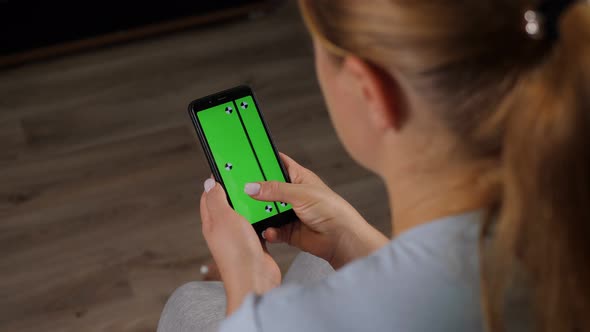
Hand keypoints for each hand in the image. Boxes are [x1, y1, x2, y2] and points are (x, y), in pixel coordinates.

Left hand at [200, 178, 280, 314]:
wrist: (255, 279)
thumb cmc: (237, 252)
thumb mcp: (223, 218)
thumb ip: (216, 200)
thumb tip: (209, 183)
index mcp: (212, 223)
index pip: (209, 197)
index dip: (216, 183)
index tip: (227, 169)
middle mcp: (224, 231)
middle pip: (228, 205)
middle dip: (236, 191)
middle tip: (247, 178)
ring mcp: (240, 238)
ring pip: (245, 215)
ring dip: (251, 205)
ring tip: (260, 192)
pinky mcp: (255, 244)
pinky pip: (258, 226)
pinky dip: (263, 218)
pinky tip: (270, 212)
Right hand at [245, 153, 387, 268]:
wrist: (341, 238)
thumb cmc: (331, 209)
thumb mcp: (300, 193)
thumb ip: (274, 190)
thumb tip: (252, 187)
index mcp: (299, 178)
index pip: (278, 163)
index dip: (264, 160)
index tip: (246, 158)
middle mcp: (293, 194)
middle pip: (268, 189)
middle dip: (256, 191)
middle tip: (241, 191)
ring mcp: (290, 213)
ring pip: (267, 211)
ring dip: (260, 214)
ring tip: (251, 214)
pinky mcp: (289, 231)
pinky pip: (272, 230)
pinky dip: (269, 231)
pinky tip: (269, 231)